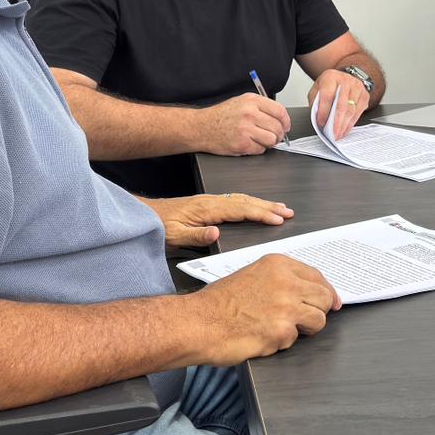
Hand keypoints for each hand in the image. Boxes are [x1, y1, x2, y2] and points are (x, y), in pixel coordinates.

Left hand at [141, 192, 294, 248]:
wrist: (146, 216)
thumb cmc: (159, 227)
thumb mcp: (175, 236)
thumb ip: (196, 236)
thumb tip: (217, 233)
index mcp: (207, 209)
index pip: (241, 210)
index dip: (261, 213)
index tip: (278, 218)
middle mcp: (211, 202)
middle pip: (246, 201)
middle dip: (268, 206)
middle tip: (288, 211)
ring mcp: (210, 201)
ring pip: (242, 199)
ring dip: (262, 203)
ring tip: (279, 207)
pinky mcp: (208, 204)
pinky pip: (235, 200)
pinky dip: (250, 202)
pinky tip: (255, 205)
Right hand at [191, 254, 341, 362]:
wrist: (200, 322)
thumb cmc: (219, 302)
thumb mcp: (252, 275)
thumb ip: (280, 279)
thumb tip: (307, 291)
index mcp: (278, 265)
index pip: (316, 275)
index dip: (326, 291)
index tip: (331, 301)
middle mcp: (285, 281)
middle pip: (324, 296)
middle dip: (320, 310)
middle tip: (308, 319)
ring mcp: (286, 306)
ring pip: (318, 319)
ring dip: (304, 328)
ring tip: (282, 329)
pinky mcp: (282, 330)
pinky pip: (296, 339)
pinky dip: (283, 342)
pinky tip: (264, 336)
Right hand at [194, 93, 290, 154]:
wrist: (202, 127)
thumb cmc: (221, 116)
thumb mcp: (241, 102)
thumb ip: (261, 107)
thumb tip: (280, 118)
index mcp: (252, 101)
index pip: (279, 110)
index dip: (286, 121)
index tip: (286, 126)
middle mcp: (249, 113)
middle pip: (277, 127)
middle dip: (279, 134)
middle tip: (275, 136)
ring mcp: (245, 129)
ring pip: (272, 140)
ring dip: (269, 143)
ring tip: (261, 140)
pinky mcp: (241, 144)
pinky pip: (260, 150)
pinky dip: (258, 149)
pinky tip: (250, 144)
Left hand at [309, 69, 368, 138]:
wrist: (344, 78)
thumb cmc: (329, 86)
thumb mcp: (317, 89)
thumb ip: (315, 102)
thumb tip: (317, 118)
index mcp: (330, 77)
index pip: (327, 95)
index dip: (324, 111)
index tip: (321, 123)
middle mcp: (345, 80)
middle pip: (342, 105)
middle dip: (337, 122)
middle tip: (333, 134)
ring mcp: (357, 87)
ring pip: (351, 110)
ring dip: (345, 125)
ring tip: (339, 134)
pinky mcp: (364, 95)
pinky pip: (359, 112)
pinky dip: (351, 123)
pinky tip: (346, 129)